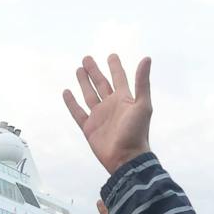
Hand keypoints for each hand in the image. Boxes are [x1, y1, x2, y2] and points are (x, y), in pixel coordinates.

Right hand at [62, 54, 152, 174]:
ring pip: (89, 95)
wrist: (126, 158)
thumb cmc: (137, 133)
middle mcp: (111, 105)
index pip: (119, 78)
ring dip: (84, 82)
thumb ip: (142, 82)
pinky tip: (67, 92)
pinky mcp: (89, 128)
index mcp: (124, 99)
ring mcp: (99, 116)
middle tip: (87, 58)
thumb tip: (147, 58)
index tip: (111, 56)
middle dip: (94, 71)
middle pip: (101, 84)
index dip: (115, 67)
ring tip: (78, 69)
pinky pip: (78, 112)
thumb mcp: (143, 105)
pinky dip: (72, 102)